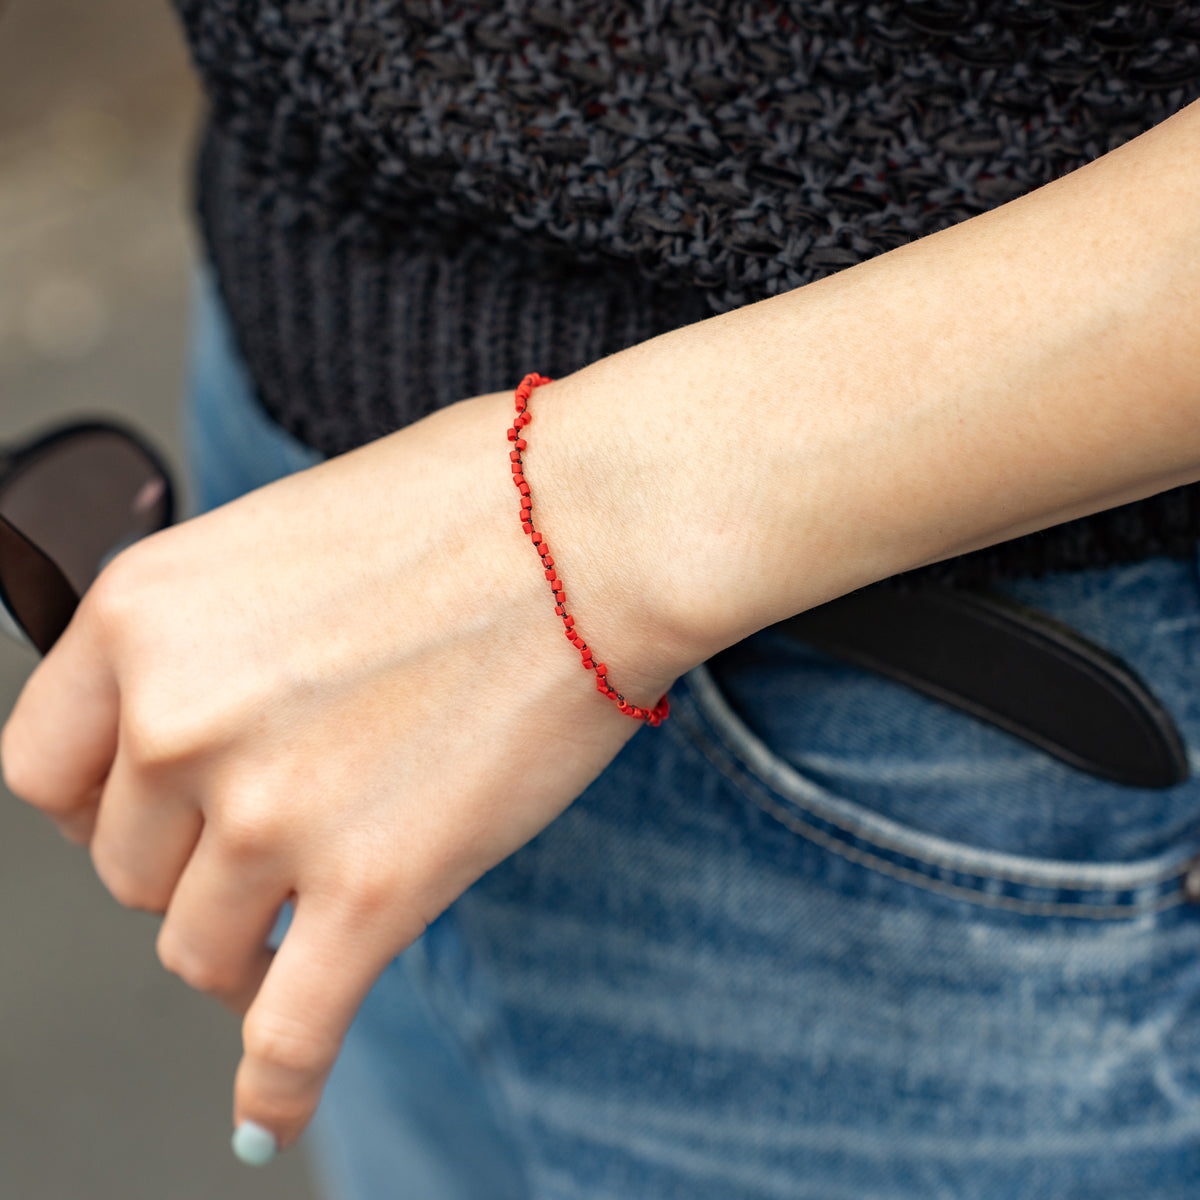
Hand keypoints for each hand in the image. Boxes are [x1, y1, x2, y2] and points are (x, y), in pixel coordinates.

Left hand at [0, 386, 681, 1156]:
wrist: (595, 526)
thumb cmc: (462, 509)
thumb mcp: (278, 542)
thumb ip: (208, 643)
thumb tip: (185, 737)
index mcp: (142, 616)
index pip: (47, 775)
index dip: (102, 810)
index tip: (151, 824)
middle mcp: (181, 719)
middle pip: (132, 869)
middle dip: (197, 864)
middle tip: (275, 842)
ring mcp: (274, 812)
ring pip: (200, 950)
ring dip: (245, 946)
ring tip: (305, 919)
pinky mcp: (376, 889)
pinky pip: (291, 1029)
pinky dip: (278, 1080)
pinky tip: (276, 1102)